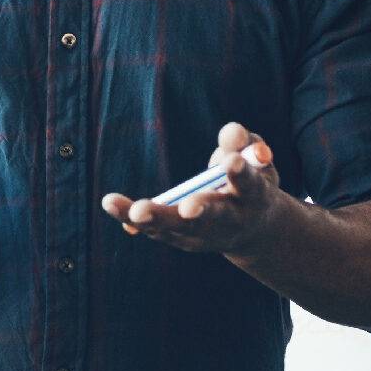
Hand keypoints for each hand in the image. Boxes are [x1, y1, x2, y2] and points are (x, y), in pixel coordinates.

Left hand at [101, 122, 282, 254]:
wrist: (253, 229)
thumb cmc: (250, 181)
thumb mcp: (254, 160)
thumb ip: (243, 142)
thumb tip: (233, 130)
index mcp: (255, 196)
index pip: (249, 184)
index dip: (241, 174)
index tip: (231, 162)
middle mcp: (233, 219)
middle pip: (216, 215)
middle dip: (201, 210)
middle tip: (187, 209)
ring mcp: (207, 234)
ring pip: (180, 227)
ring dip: (157, 219)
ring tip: (136, 211)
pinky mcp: (184, 240)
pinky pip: (157, 230)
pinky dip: (136, 221)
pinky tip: (114, 207)